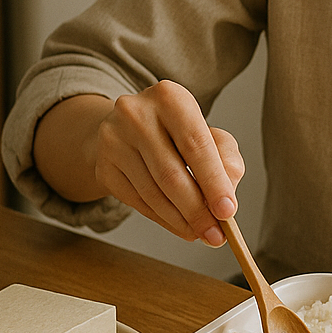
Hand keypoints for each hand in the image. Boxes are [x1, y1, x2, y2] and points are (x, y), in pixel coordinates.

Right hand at [92, 81, 244, 244]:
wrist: (129, 130)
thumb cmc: (178, 133)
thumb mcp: (209, 135)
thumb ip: (226, 160)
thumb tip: (226, 197)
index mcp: (170, 97)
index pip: (196, 145)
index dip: (214, 182)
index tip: (228, 212)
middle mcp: (136, 113)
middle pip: (171, 174)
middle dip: (197, 210)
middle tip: (216, 235)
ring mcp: (113, 140)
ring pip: (152, 193)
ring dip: (180, 220)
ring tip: (200, 233)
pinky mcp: (103, 166)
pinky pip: (137, 202)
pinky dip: (162, 219)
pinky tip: (179, 225)